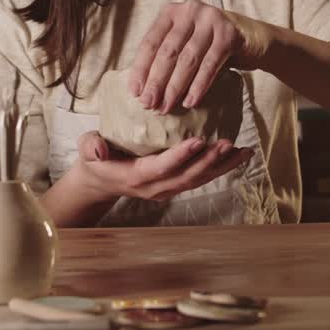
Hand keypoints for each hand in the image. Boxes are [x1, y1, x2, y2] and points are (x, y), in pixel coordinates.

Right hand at [72, 131, 252, 202]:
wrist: (101, 179)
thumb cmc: (96, 158)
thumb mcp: (87, 149)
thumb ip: (92, 147)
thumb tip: (99, 150)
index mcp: (135, 177)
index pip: (161, 168)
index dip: (179, 156)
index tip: (197, 141)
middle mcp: (156, 187)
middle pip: (187, 177)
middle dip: (209, 162)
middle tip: (227, 143)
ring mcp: (168, 188)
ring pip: (199, 180)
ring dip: (222, 166)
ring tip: (242, 150)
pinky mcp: (176, 184)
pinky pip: (201, 177)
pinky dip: (222, 167)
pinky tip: (240, 154)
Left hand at [128, 1, 269, 113]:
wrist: (250, 37)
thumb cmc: (208, 44)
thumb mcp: (184, 42)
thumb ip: (165, 57)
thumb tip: (142, 90)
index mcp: (172, 12)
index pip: (150, 42)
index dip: (141, 68)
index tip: (135, 93)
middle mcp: (190, 11)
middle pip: (168, 52)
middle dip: (156, 81)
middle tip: (148, 104)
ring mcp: (211, 20)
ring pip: (187, 59)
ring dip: (175, 87)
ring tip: (166, 108)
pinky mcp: (229, 34)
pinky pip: (210, 65)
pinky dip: (198, 86)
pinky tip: (190, 102)